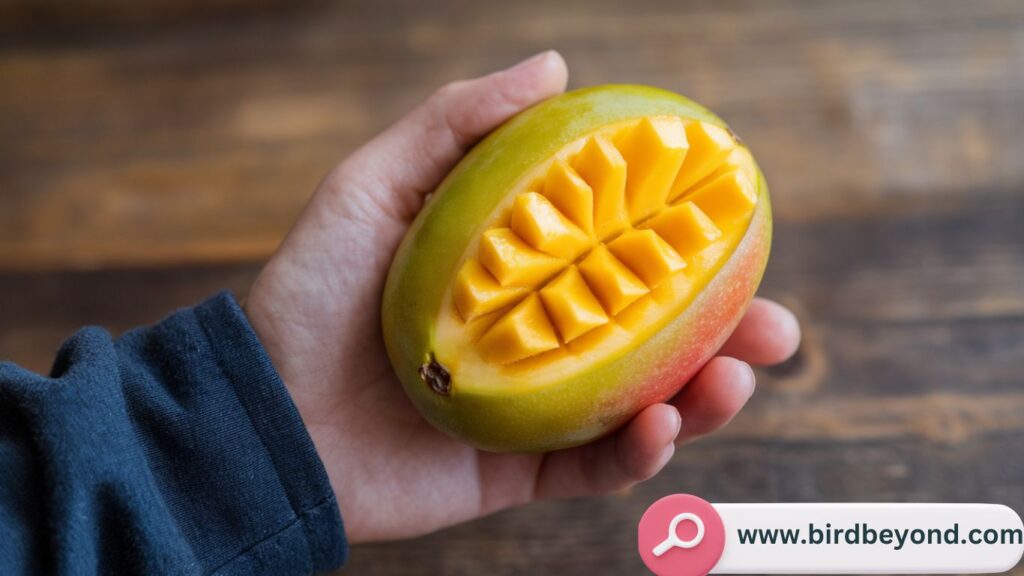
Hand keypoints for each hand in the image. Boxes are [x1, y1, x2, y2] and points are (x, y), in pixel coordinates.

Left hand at [245, 51, 800, 542]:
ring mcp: (532, 411)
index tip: (738, 229)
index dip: (685, 248)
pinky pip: (592, 470)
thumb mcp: (373, 186)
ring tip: (735, 378)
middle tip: (777, 327)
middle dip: (725, 336)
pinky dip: (639, 454)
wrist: (258, 416)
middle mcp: (537, 341)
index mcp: (519, 276)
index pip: (621, 258)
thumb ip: (459, 124)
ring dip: (703, 398)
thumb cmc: (309, 295)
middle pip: (651, 338)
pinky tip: (663, 426)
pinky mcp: (516, 474)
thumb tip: (557, 62)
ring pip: (641, 406)